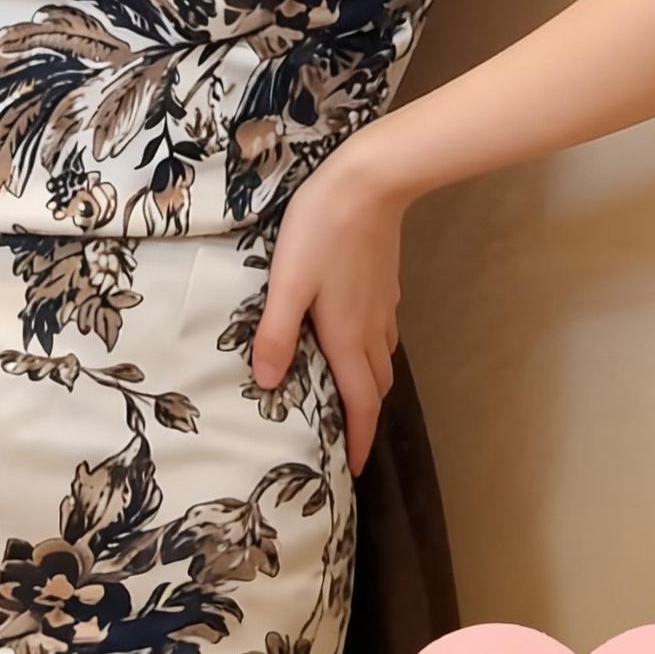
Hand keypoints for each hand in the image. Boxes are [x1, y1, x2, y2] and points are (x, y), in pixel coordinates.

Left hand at [250, 141, 408, 477]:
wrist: (370, 181)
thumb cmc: (322, 230)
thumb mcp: (287, 282)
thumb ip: (276, 333)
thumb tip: (269, 384)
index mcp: (347, 336)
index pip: (361, 404)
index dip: (358, 441)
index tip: (353, 472)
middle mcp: (371, 328)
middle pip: (375, 386)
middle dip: (364, 416)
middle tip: (344, 435)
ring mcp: (383, 304)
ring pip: (381, 359)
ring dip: (368, 384)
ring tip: (347, 394)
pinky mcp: (385, 282)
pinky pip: (382, 333)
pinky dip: (371, 352)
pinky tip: (353, 337)